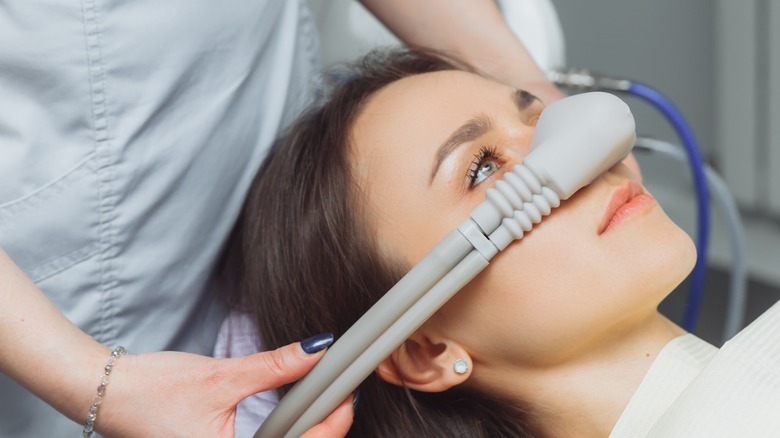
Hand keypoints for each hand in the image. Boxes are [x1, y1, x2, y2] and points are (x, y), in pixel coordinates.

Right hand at [97, 342, 352, 437]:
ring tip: (321, 401)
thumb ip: (275, 366)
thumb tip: (317, 351)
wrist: (107, 394)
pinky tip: (293, 414)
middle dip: (324, 429)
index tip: (347, 394)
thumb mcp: (223, 376)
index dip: (333, 422)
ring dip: (306, 431)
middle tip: (340, 396)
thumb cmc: (153, 390)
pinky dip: (284, 432)